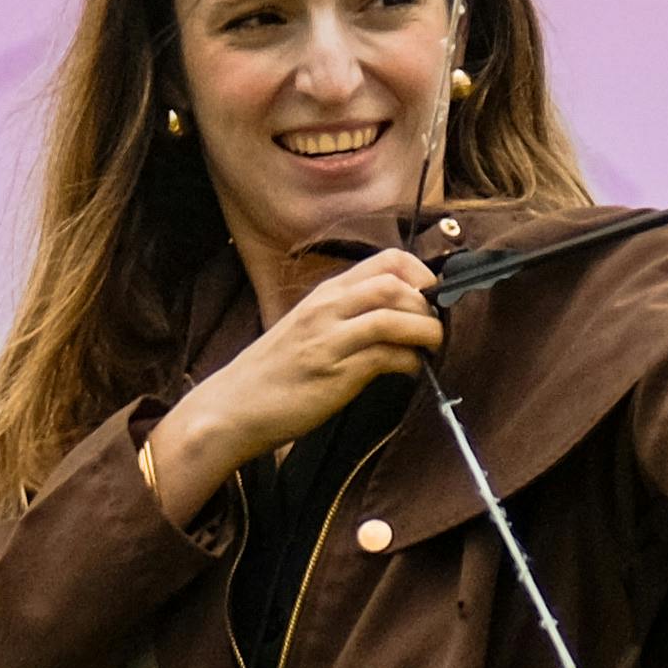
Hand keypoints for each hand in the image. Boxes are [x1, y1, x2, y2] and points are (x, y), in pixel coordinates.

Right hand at [143, 246, 443, 518]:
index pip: (387, 260)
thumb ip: (346, 315)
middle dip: (429, 304)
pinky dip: (410, 363)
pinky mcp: (336, 373)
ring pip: (395, 316)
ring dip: (426, 332)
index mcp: (325, 292)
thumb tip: (398, 318)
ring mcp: (331, 339)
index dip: (421, 274)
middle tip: (435, 327)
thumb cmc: (273, 372)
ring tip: (432, 348)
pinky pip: (388, 357)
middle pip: (396, 282)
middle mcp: (328, 308)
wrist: (233, 407)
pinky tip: (410, 372)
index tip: (432, 298)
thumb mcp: (308, 327)